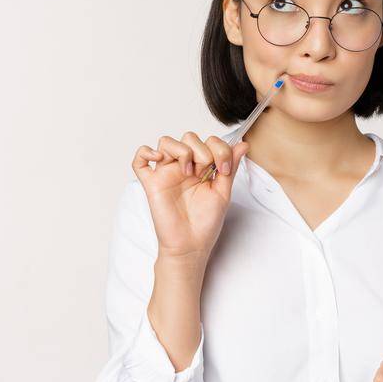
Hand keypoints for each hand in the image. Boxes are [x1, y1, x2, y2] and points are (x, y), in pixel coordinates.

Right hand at [132, 131, 250, 262]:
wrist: (191, 244)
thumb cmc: (206, 221)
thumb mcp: (223, 191)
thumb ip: (231, 166)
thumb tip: (243, 144)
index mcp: (202, 168)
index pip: (208, 141)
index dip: (219, 149)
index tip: (223, 170)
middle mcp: (183, 167)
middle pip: (188, 137)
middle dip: (202, 150)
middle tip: (206, 172)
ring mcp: (166, 173)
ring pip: (166, 142)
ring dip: (182, 151)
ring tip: (189, 172)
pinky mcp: (151, 183)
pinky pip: (139, 160)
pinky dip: (146, 152)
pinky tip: (159, 159)